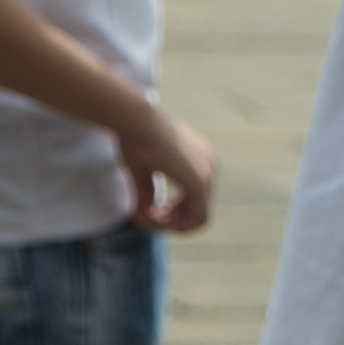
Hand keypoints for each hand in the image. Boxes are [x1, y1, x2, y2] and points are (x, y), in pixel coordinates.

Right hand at [115, 99, 216, 233]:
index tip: (150, 211)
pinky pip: (197, 217)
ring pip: (199, 218)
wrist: (134, 119)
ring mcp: (208, 173)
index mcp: (201, 160)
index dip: (174, 214)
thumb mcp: (141, 172)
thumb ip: (148, 194)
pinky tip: (152, 218)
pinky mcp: (199, 180)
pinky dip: (175, 225)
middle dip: (172, 220)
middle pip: (198, 210)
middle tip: (147, 216)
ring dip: (172, 225)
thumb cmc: (134, 138)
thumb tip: (144, 219)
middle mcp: (210, 166)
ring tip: (147, 217)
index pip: (196, 199)